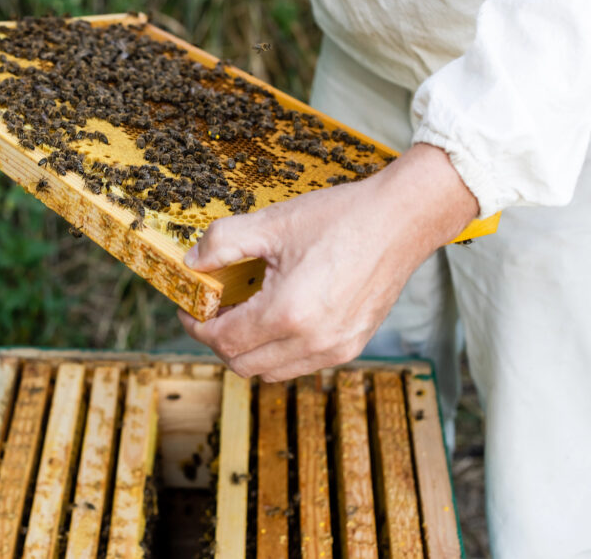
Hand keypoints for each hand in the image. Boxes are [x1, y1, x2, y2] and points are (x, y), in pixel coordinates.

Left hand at [178, 143, 478, 380]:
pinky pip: (300, 365)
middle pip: (242, 364)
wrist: (401, 220)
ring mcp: (336, 349)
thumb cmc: (340, 218)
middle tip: (212, 311)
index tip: (190, 309)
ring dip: (247, 350)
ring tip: (242, 314)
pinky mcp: (352, 346)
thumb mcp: (272, 223)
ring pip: (270, 372)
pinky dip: (277, 351)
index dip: (197, 327)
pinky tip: (276, 318)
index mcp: (288, 313)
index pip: (224, 341)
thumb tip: (192, 262)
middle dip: (218, 340)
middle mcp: (313, 341)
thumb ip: (223, 243)